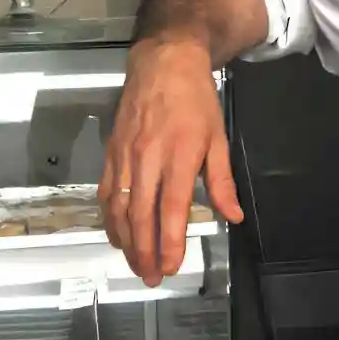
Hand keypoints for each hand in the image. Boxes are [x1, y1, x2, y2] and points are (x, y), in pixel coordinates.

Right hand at [101, 36, 243, 285]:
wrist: (163, 61)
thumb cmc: (196, 100)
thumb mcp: (217, 137)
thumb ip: (221, 181)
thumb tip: (233, 216)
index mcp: (178, 155)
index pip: (172, 208)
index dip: (170, 241)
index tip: (172, 266)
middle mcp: (147, 158)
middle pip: (140, 214)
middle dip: (145, 251)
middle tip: (152, 277)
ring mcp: (125, 155)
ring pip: (119, 207)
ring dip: (125, 241)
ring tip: (135, 265)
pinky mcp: (111, 151)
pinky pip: (105, 192)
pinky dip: (110, 219)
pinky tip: (117, 235)